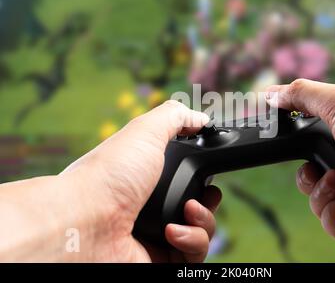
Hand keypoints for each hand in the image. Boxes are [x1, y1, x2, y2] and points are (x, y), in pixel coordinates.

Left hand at [0, 100, 220, 261]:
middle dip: (209, 200)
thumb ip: (176, 117)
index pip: (186, 178)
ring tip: (186, 211)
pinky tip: (172, 232)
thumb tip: (200, 118)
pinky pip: (194, 253)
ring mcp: (158, 234)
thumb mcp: (145, 131)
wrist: (85, 222)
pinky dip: (191, 240)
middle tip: (202, 196)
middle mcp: (154, 205)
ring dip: (203, 219)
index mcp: (150, 176)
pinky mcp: (161, 258)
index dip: (202, 176)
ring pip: (203, 230)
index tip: (207, 173)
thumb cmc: (109, 174)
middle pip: (199, 205)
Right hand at [265, 79, 334, 261]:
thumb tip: (271, 94)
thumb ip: (304, 95)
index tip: (278, 137)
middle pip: (309, 172)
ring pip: (316, 199)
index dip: (296, 139)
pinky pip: (331, 222)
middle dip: (309, 173)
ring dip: (326, 194)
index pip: (314, 137)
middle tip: (324, 167)